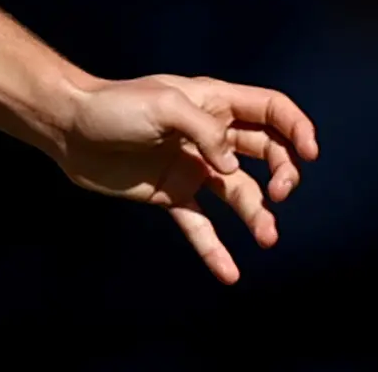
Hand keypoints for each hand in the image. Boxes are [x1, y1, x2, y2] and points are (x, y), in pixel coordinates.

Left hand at [56, 73, 319, 283]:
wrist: (68, 128)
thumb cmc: (113, 106)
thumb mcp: (163, 105)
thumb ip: (205, 132)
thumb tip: (231, 168)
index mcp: (212, 103)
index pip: (270, 110)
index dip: (296, 129)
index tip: (310, 155)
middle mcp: (209, 136)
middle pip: (266, 154)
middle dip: (284, 174)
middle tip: (279, 195)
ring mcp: (193, 167)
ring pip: (240, 194)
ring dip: (258, 215)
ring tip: (267, 238)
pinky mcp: (172, 195)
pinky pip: (202, 225)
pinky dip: (216, 249)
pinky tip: (230, 273)